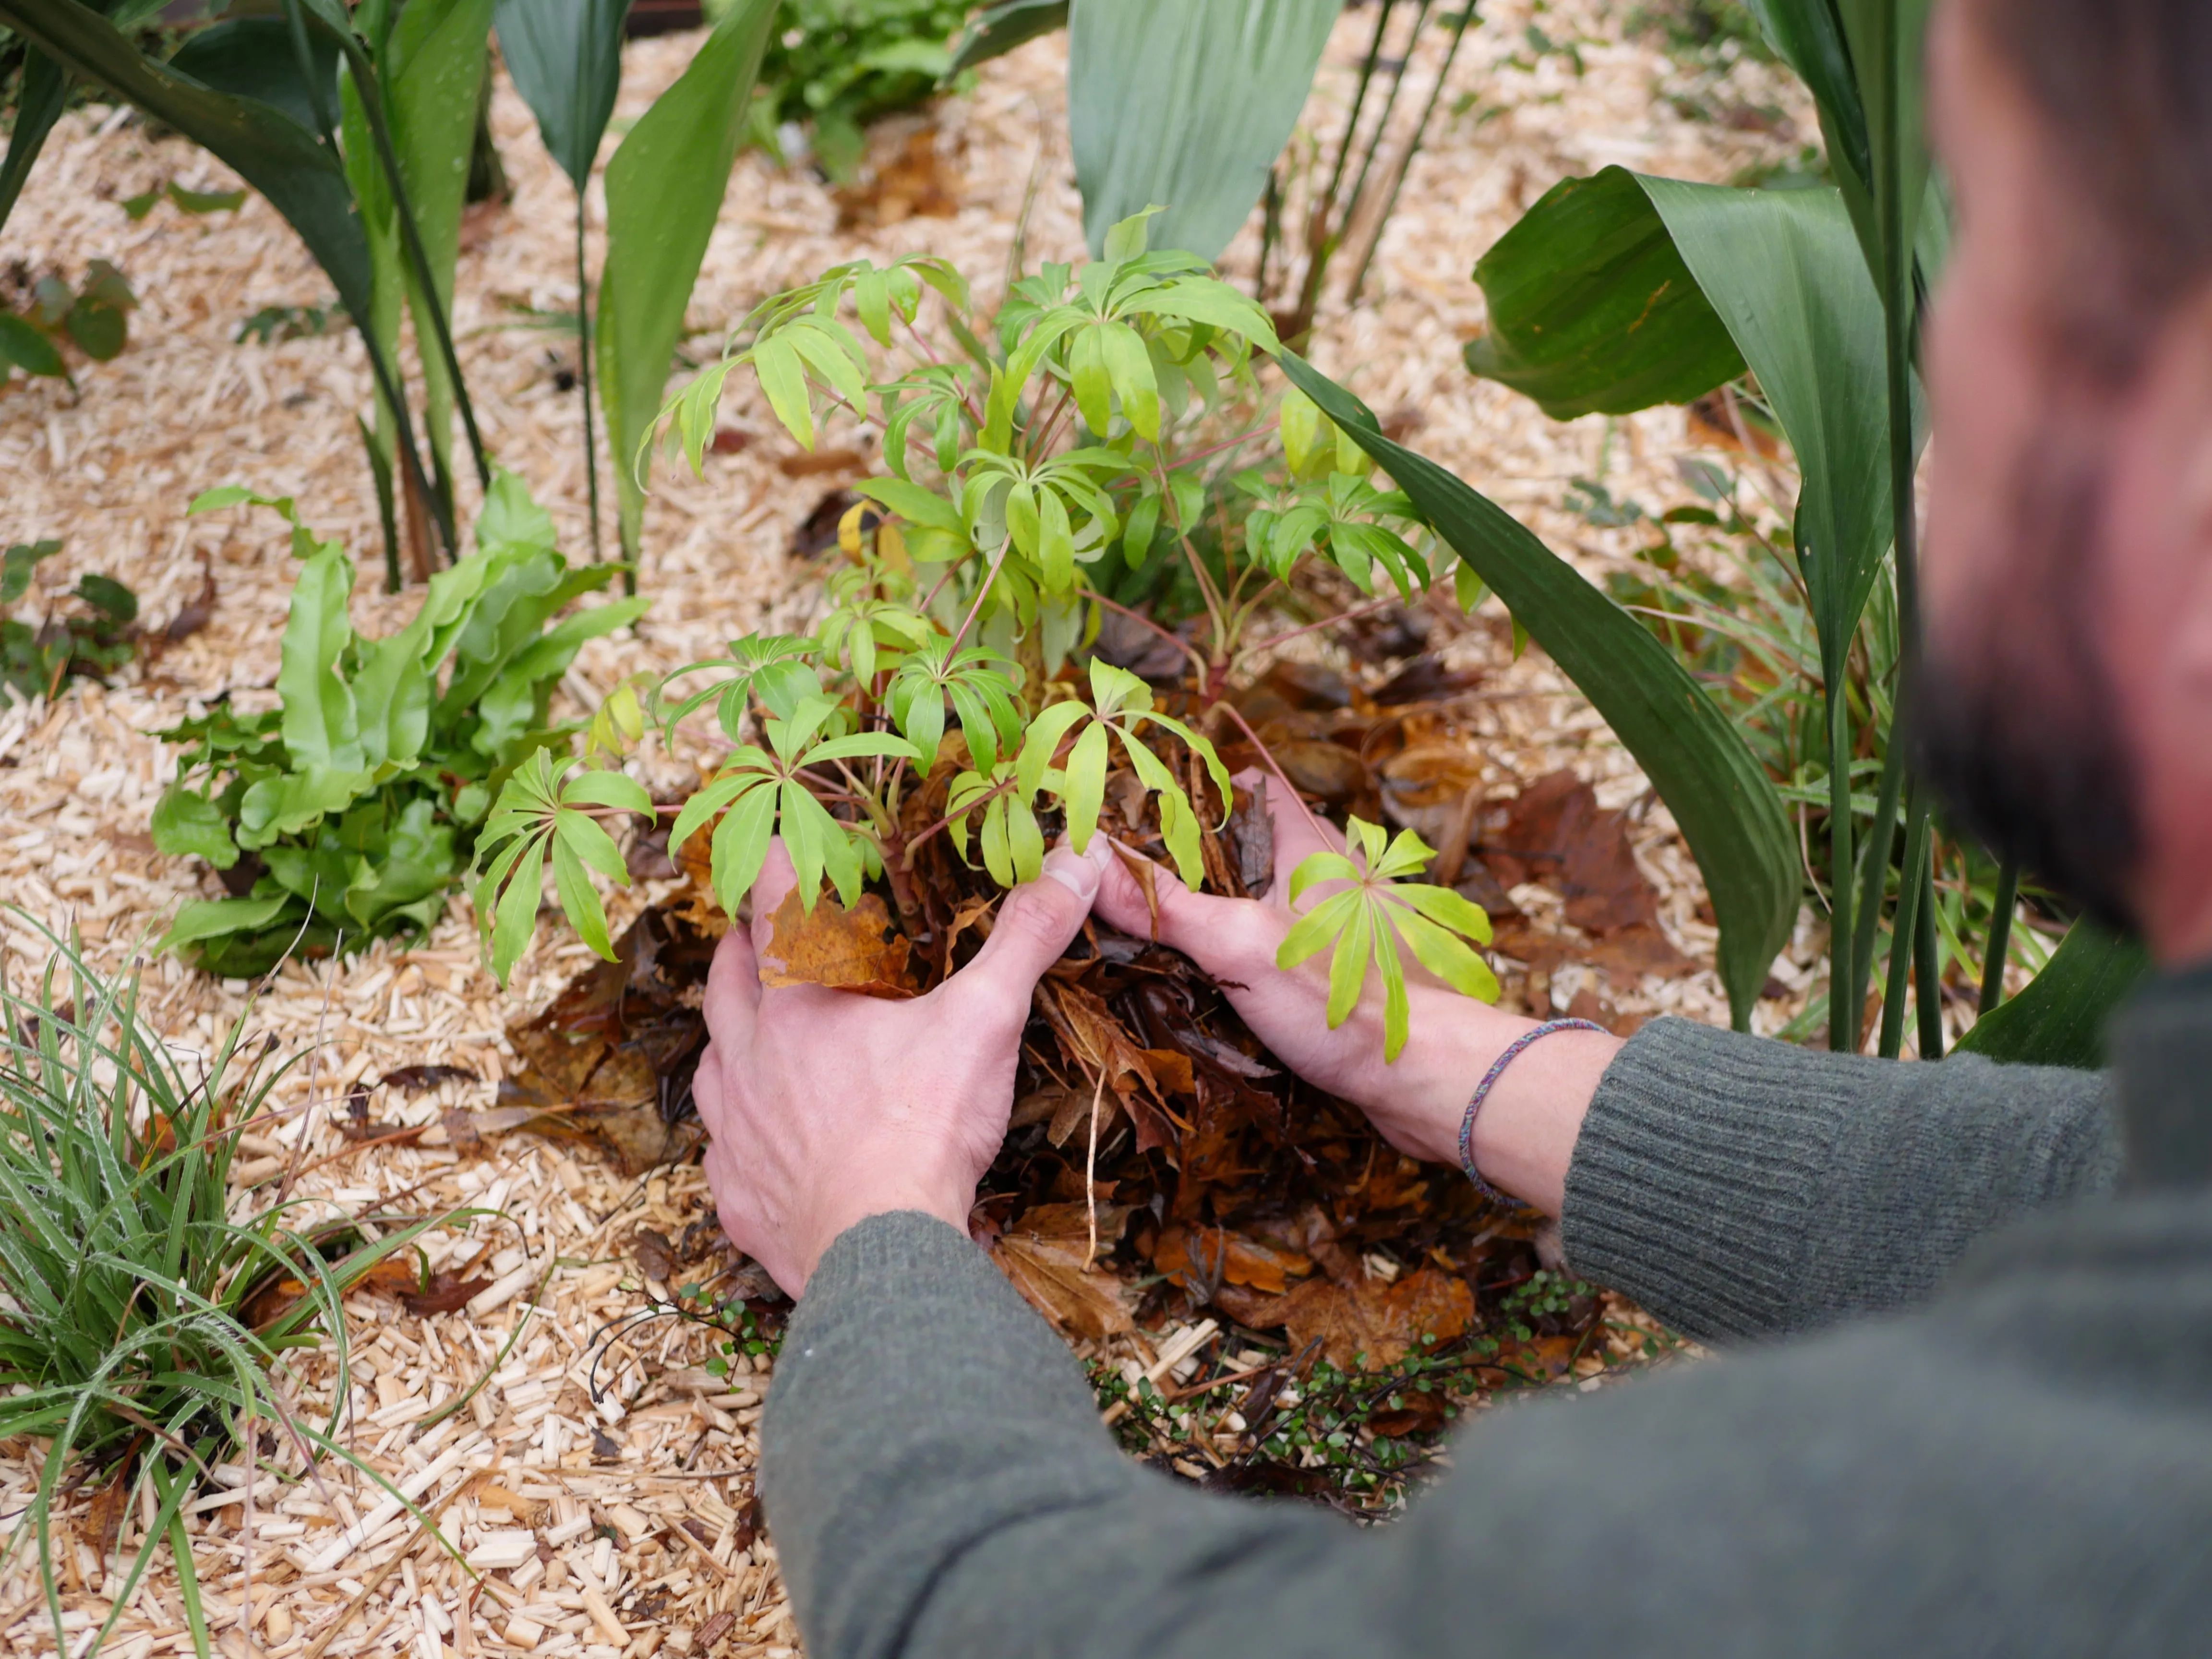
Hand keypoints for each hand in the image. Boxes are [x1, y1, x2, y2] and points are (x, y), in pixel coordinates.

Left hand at [692, 836, 1106, 1294]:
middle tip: (754, 937)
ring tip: (749, 1035)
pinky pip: (724, 1155)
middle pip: (725, 985)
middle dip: (739, 953)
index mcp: (796, 1005)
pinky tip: (761, 1143)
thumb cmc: (923, 1127)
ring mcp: (736, 1132)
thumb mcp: (983, 1020)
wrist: (882, 1248)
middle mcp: (748, 1060)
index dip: (776, 870)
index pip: (772, 910)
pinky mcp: (740, 1196)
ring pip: (713, 1067)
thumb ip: (1023, 940)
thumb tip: (1073, 865)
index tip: (778, 846)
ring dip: (729, 1043)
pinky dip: (739, 1139)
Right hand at [1090, 770, 1620, 1213]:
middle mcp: (1331, 874)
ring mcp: (1342, 924)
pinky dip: (1253, 954)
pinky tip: (1220, 986)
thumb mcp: (1238, 947)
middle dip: (1199, 862)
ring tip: (1167, 939)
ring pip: (1270, 898)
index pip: (1254, 786)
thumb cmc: (1344, 1001)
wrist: (1429, 1076)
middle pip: (1255, 844)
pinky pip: (1288, 945)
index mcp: (1310, 845)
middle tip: (1140, 887)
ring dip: (1225, 914)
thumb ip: (1167, 904)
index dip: (1203, 790)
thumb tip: (1092, 859)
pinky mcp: (1348, 971)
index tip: (1149, 814)